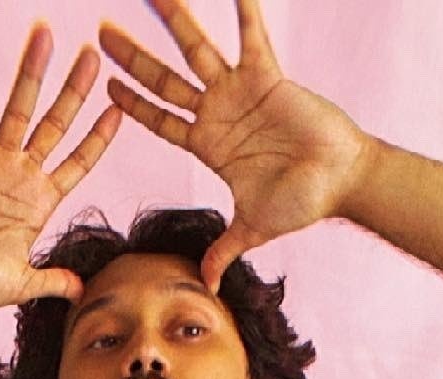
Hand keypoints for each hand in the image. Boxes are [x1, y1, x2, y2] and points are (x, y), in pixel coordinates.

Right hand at [0, 25, 121, 314]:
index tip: (118, 108)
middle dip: (74, 91)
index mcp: (40, 204)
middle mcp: (20, 177)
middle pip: (55, 125)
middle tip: (92, 55)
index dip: (98, 138)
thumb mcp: (19, 285)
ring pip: (17, 110)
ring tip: (44, 35)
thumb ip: (51, 281)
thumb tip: (82, 291)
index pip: (78, 163)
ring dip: (30, 74)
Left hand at [99, 0, 373, 290]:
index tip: (106, 88)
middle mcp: (218, 113)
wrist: (340, 182)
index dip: (133, 106)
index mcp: (208, 145)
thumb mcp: (251, 229)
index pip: (160, 121)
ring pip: (196, 50)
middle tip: (102, 33)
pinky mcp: (267, 75)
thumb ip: (223, 250)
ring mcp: (240, 91)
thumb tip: (206, 287)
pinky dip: (242, 7)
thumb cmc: (300, 203)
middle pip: (164, 80)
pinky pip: (250, 34)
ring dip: (172, 20)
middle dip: (134, 58)